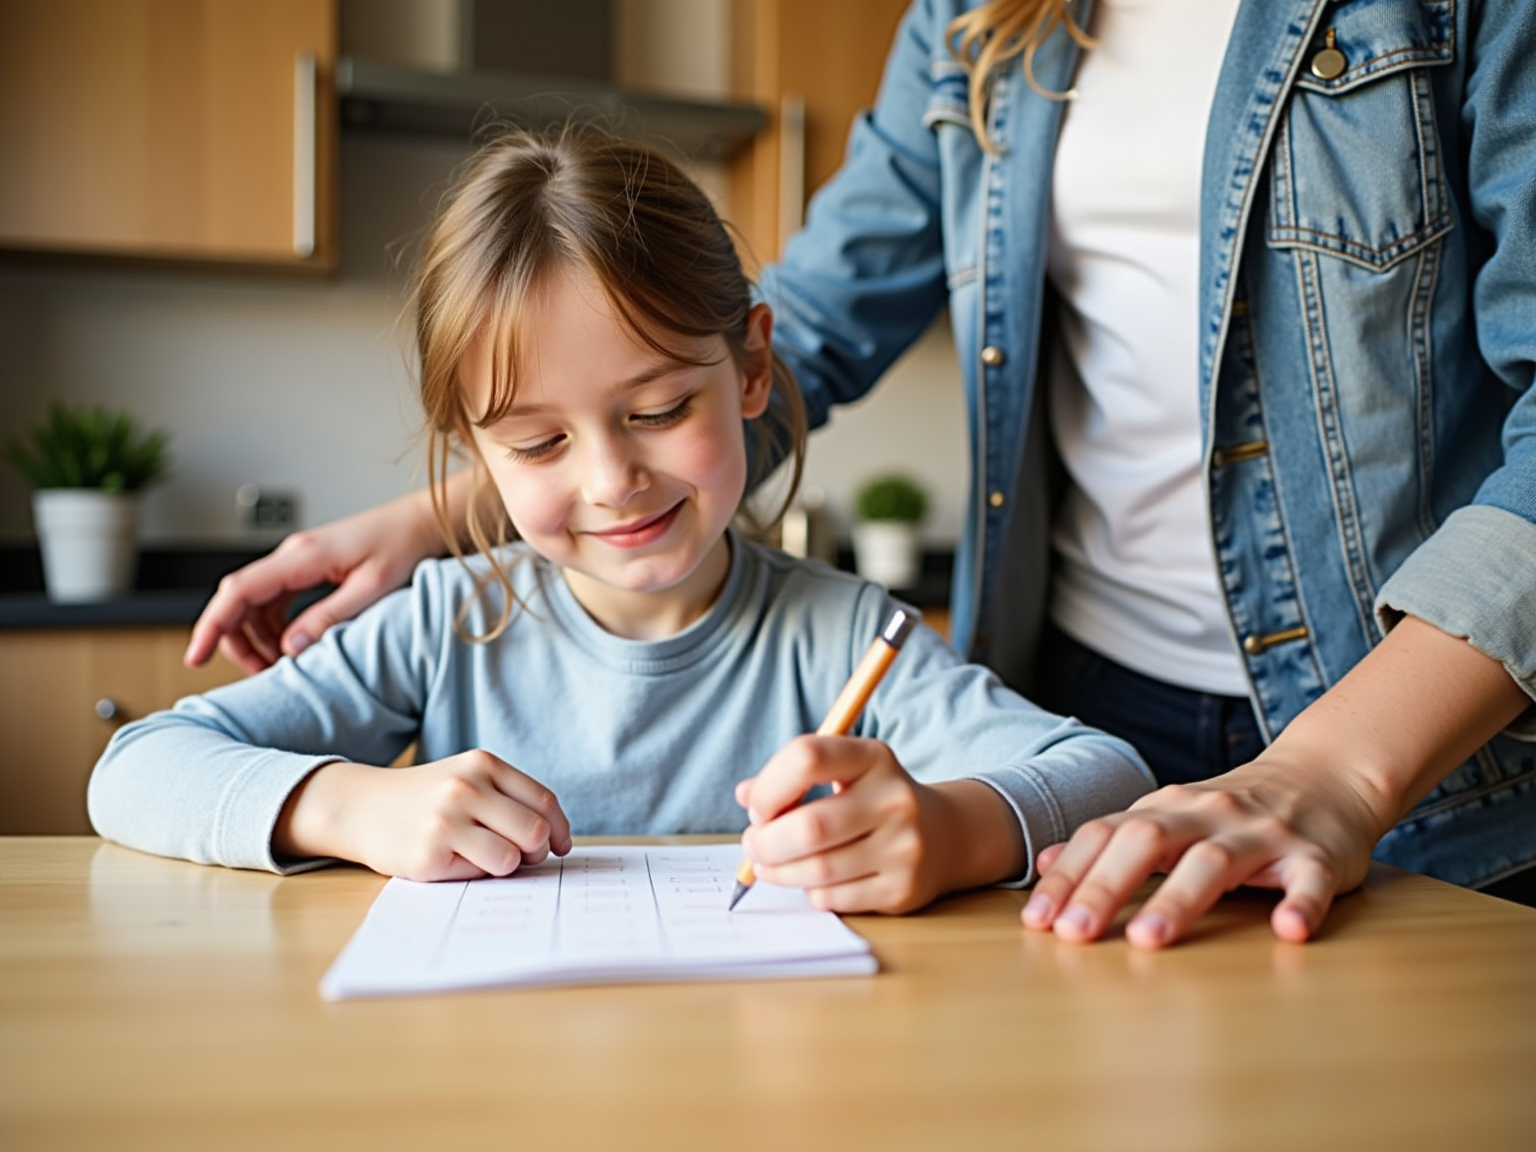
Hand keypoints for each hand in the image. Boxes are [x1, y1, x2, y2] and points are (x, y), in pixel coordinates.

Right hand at [185, 493, 444, 673]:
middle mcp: (292, 556)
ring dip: (259, 639)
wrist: (422, 522)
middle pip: (238, 601)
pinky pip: (277, 602)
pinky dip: (277, 629)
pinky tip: (295, 649)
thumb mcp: (372, 589)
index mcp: (302, 557)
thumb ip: (329, 618)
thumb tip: (290, 649)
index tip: (195, 657)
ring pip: (256, 605)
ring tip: (283, 669)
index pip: (237, 591)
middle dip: (237, 642)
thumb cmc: (403, 547)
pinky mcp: (309, 570)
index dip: (211, 626)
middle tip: (261, 677)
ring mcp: (298, 562)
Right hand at [275, 751, 572, 880]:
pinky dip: (475, 873)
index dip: (559, 830)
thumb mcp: (468, 779)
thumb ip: (508, 799)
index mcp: (484, 765)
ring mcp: (446, 820)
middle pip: (535, 832)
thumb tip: (555, 840)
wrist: (361, 807)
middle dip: (536, 852)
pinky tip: (452, 860)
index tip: (561, 847)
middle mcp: (467, 788)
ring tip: (483, 857)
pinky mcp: (429, 855)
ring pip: (512, 858)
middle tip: (520, 857)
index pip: (544, 802)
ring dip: (506, 865)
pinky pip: (479, 874)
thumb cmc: (427, 799)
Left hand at [736, 735, 1022, 913]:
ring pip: (817, 869)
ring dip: (780, 871)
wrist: (945, 835)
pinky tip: (811, 879)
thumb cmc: (873, 799)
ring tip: (771, 865)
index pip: (807, 757)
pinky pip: (833, 897)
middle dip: (765, 842)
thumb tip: (746, 796)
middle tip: (753, 845)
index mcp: (873, 757)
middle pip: (809, 826)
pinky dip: (809, 891)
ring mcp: (904, 847)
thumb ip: (791, 777)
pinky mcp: (903, 888)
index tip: (758, 807)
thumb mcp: (842, 771)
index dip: (769, 786)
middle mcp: (894, 799)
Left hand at [1020, 615, 1531, 948]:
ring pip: (1216, 862)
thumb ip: (1111, 840)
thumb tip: (1047, 864)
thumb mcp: (1165, 817)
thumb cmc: (1232, 812)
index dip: (1068, 877)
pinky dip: (1300, 904)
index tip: (1037, 922)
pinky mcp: (1317, 857)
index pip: (1104, 836)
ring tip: (1147, 940)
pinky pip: (1310, 880)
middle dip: (1106, 887)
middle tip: (1074, 935)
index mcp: (1164, 809)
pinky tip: (1287, 931)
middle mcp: (1206, 816)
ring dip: (1178, 900)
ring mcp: (1262, 835)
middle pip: (1147, 842)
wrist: (1325, 775)